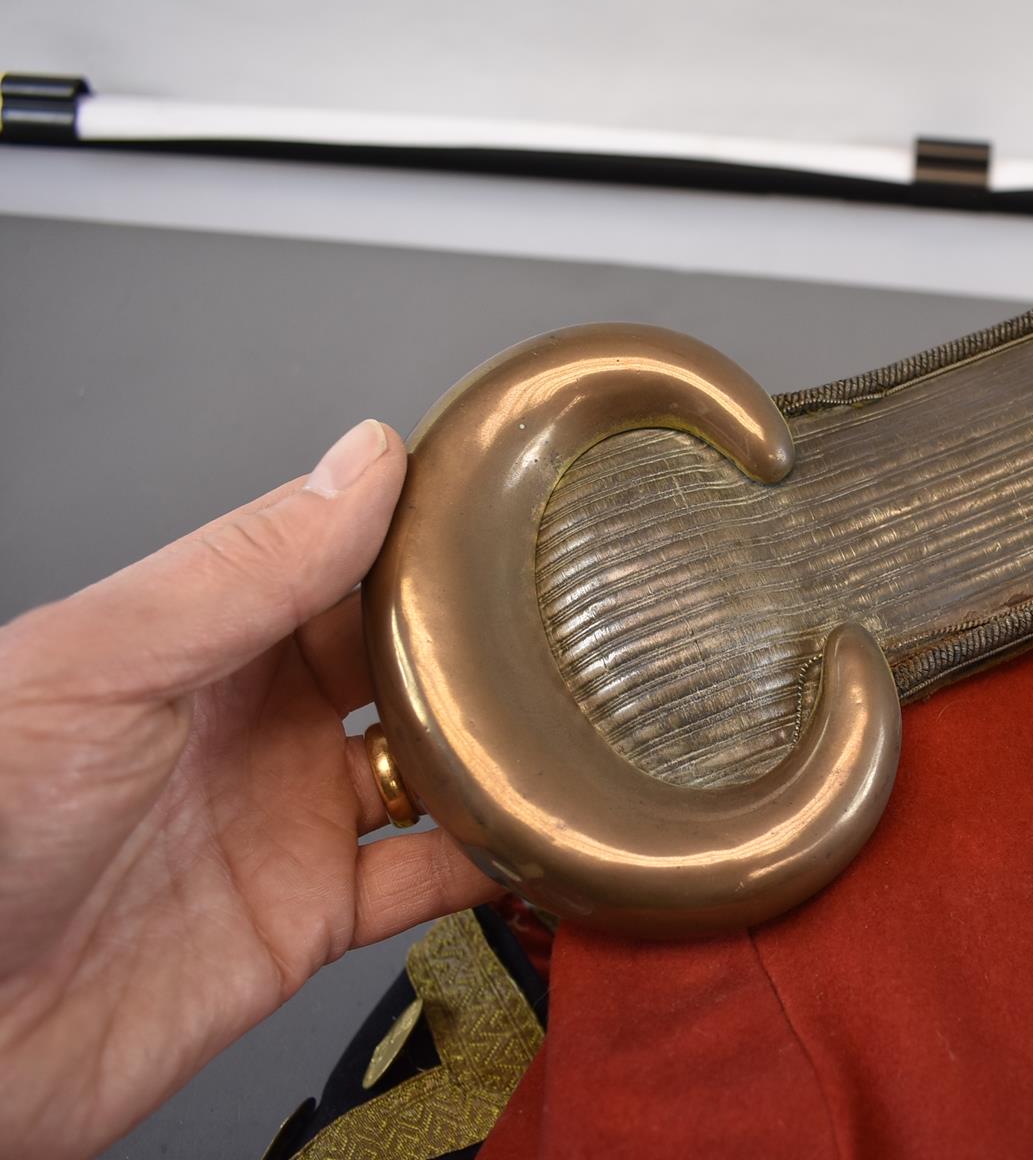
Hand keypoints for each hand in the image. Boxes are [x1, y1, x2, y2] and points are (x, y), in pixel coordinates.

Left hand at [0, 420, 500, 1158]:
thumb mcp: (100, 668)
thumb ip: (237, 571)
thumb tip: (361, 462)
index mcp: (194, 641)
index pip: (332, 557)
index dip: (418, 527)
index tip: (510, 498)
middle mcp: (249, 722)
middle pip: (400, 659)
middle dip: (479, 635)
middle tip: (571, 609)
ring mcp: (284, 819)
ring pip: (432, 764)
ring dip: (501, 744)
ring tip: (584, 710)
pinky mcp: (307, 919)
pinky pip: (430, 880)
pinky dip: (496, 861)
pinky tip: (546, 833)